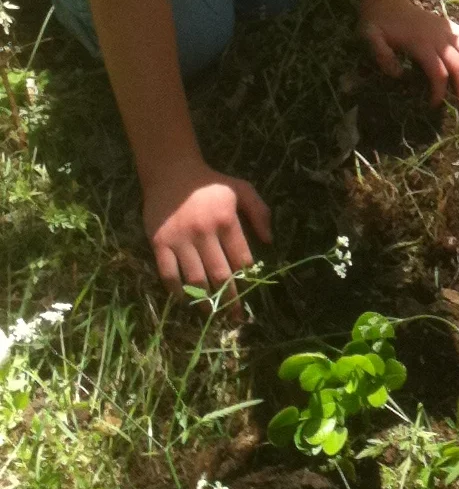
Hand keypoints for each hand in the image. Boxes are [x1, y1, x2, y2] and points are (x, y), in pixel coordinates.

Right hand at [143, 160, 271, 317]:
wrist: (172, 172)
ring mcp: (180, 239)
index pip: (241, 258)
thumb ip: (259, 212)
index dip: (247, 278)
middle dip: (231, 298)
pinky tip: (185, 300)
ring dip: (205, 300)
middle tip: (236, 316)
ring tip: (212, 313)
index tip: (252, 293)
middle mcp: (204, 232)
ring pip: (195, 278)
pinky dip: (177, 291)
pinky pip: (168, 273)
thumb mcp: (241, 189)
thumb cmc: (211, 183)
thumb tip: (269, 241)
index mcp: (227, 220)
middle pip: (220, 274)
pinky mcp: (159, 243)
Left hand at [360, 0, 458, 106]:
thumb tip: (398, 75)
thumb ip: (382, 55)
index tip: (435, 105)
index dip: (439, 92)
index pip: (438, 72)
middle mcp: (439, 38)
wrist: (387, 1)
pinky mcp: (450, 25)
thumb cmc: (378, 23)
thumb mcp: (370, 37)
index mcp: (421, 44)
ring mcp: (447, 30)